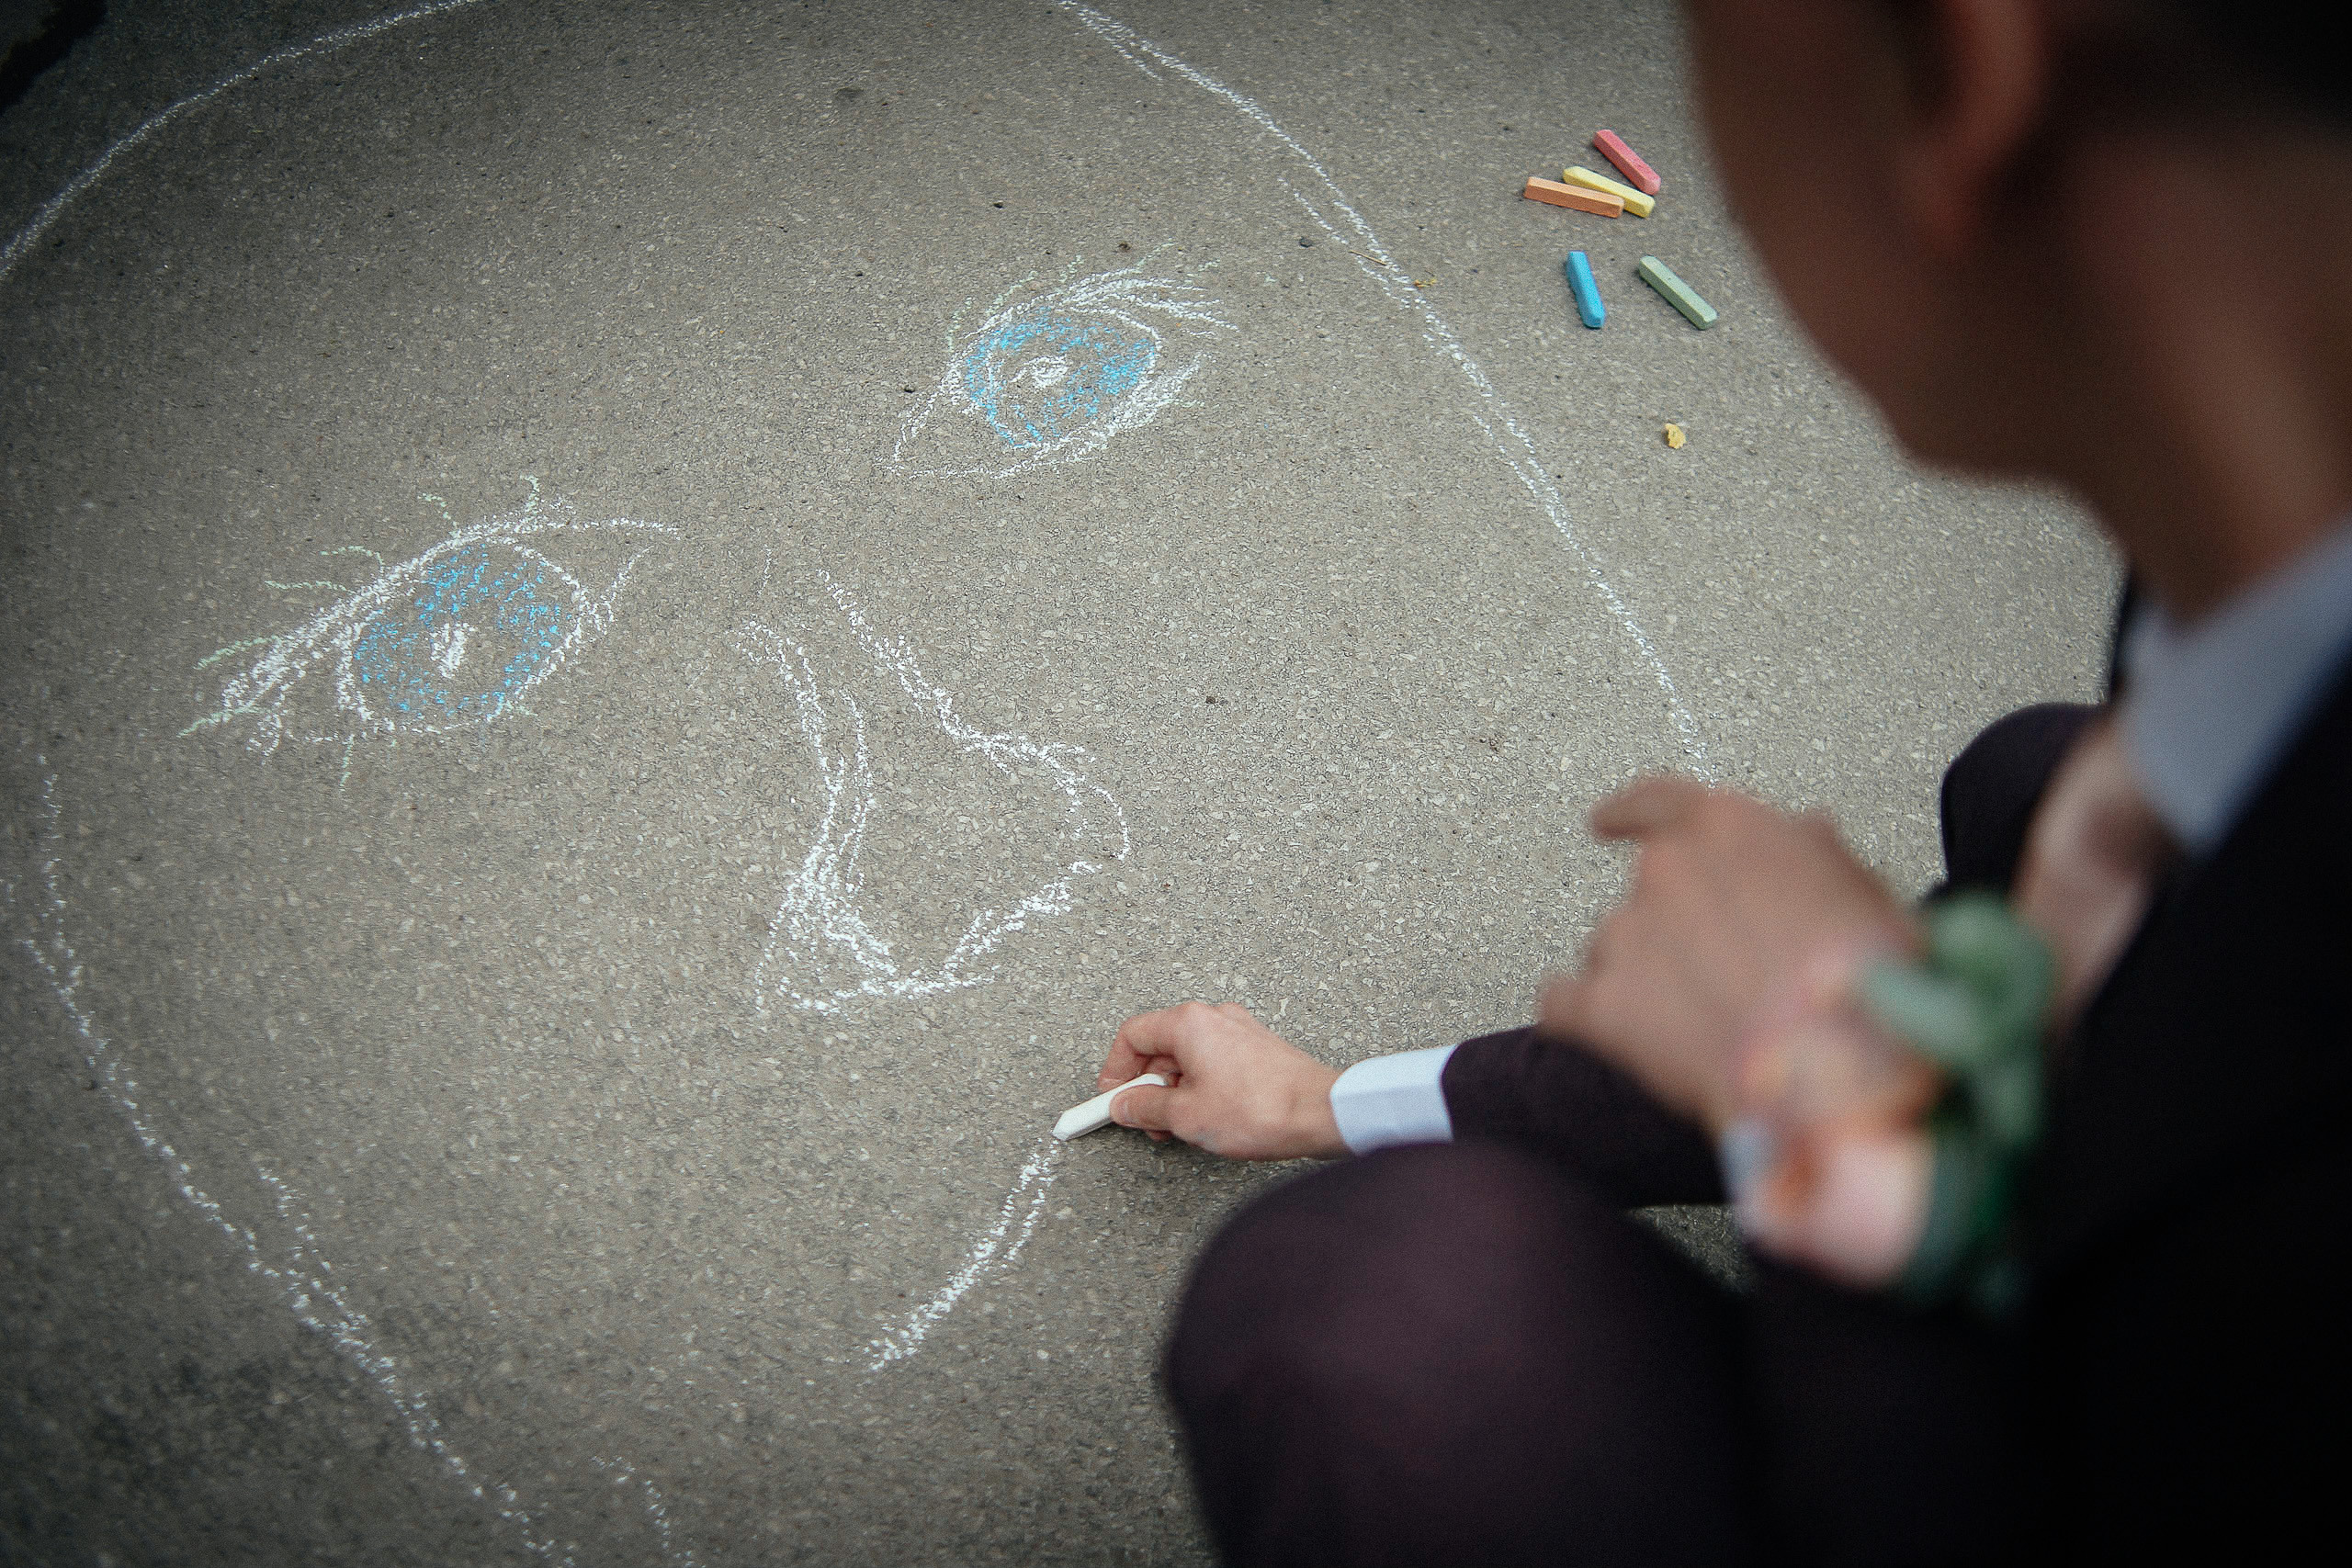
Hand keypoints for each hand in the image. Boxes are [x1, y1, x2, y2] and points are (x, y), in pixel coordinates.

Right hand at [1098, 1002, 1344, 1160]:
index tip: (1110, 1099)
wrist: (1322, 1114)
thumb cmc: (1262, 1109)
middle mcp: (1214, 1018)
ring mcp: (1238, 1032)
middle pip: (1159, 1046)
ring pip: (1187, 1057)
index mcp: (1189, 1023)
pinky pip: (1213, 1063)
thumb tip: (1124, 1106)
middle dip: (1146, 1087)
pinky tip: (1207, 1119)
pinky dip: (1200, 1088)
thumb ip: (1145, 1109)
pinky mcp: (1257, 1051)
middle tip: (1144, 1121)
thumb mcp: (1186, 1117)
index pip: (1132, 1035)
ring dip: (1174, 1092)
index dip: (1114, 1071)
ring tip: (1179, 1127)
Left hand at [1541, 777, 1916, 1133]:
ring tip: (1705, 1027)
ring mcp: (1625, 936)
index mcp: (1727, 830)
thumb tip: (1804, 832)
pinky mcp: (1600, 1006)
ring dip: (1644, 980)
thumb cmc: (1867, 982)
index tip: (1605, 821)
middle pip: (1648, 893)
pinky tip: (1623, 1045)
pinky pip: (1564, 1005)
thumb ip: (1818, 853)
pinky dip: (1583, 1018)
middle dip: (1677, 932)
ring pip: (1613, 950)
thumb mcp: (1866, 893)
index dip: (1629, 812)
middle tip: (1723, 979)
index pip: (1660, 803)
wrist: (1835, 1067)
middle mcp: (1664, 871)